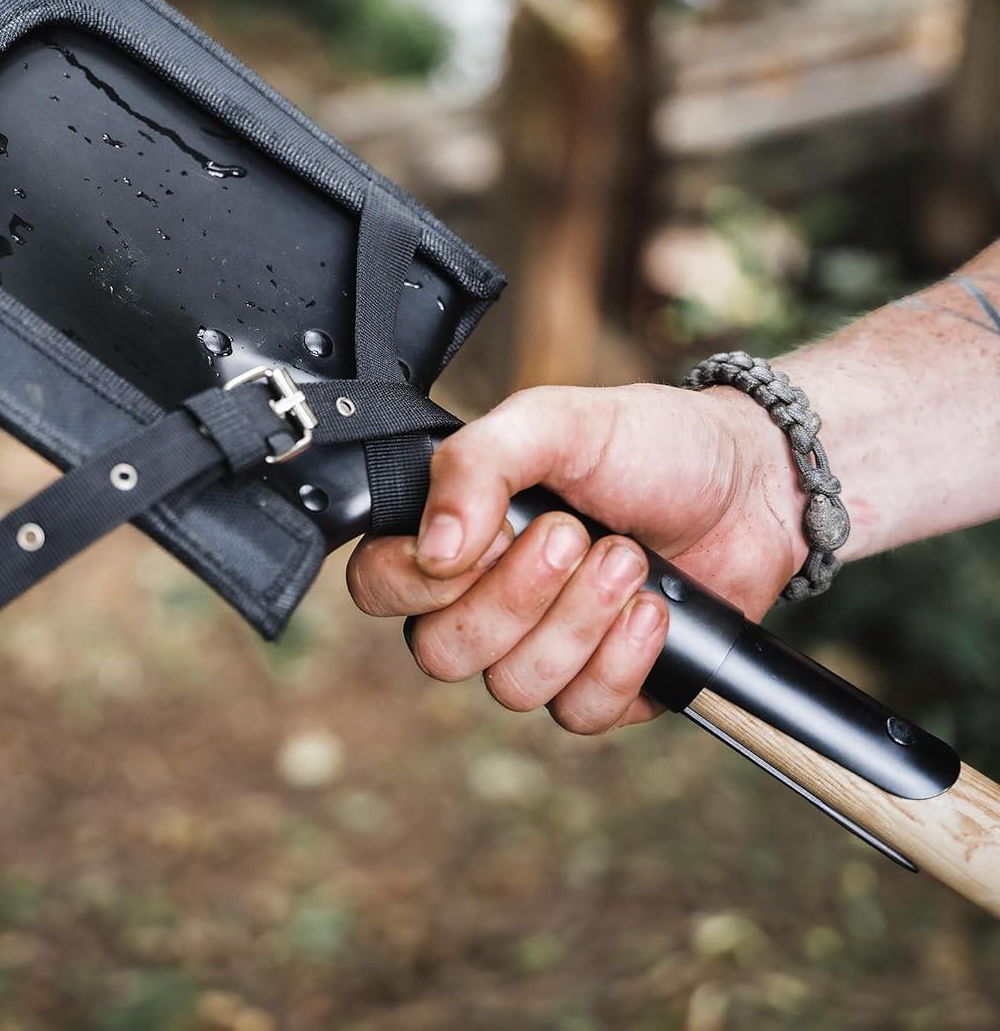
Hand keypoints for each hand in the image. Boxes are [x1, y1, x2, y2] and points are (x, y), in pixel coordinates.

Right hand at [345, 383, 804, 733]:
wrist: (753, 481)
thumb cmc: (647, 441)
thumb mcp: (554, 421)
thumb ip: (476, 464)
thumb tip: (432, 549)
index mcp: (453, 532)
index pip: (380, 587)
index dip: (418, 581)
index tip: (486, 538)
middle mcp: (484, 597)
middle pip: (442, 652)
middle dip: (518, 597)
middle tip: (576, 535)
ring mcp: (542, 647)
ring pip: (513, 687)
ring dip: (579, 622)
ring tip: (628, 561)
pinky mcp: (603, 686)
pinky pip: (579, 713)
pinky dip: (621, 661)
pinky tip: (653, 610)